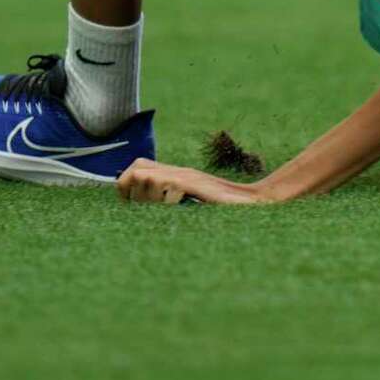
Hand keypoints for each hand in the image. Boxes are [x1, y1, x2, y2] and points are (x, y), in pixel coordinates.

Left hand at [115, 158, 273, 204]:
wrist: (253, 201)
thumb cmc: (224, 207)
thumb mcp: (193, 202)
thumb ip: (172, 200)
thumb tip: (142, 211)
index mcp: (174, 175)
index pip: (136, 168)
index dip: (126, 186)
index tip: (135, 204)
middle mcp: (177, 171)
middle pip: (135, 175)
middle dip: (136, 197)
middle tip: (153, 211)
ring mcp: (186, 175)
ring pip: (146, 178)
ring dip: (150, 198)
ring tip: (168, 209)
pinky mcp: (194, 182)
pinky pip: (168, 186)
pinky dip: (169, 201)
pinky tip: (182, 209)